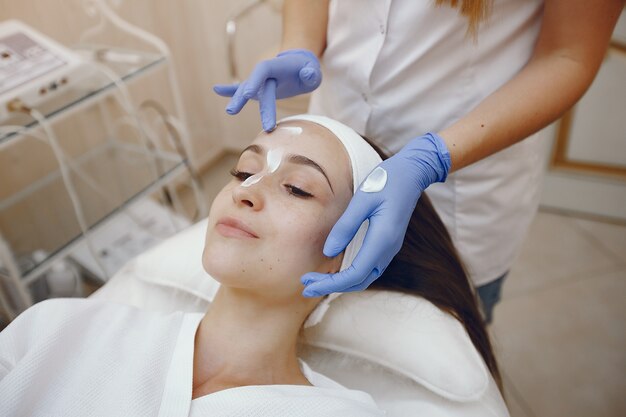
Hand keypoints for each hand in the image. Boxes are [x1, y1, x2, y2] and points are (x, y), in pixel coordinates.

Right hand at [213, 49, 321, 131]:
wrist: (298, 64)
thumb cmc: (307, 71)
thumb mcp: (313, 71)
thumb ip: (311, 73)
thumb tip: (308, 74)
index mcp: (277, 66)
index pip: (263, 71)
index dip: (255, 80)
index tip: (248, 93)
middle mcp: (265, 73)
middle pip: (254, 87)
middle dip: (244, 100)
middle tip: (232, 113)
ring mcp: (259, 82)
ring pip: (245, 90)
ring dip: (236, 99)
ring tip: (228, 111)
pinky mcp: (257, 89)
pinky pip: (240, 89)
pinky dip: (229, 89)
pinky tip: (216, 89)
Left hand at [301, 133, 451, 296]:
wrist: (412, 174)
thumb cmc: (386, 182)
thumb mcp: (362, 200)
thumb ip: (345, 226)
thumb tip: (327, 252)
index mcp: (382, 240)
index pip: (354, 274)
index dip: (330, 283)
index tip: (308, 283)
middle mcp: (387, 250)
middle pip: (359, 281)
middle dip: (331, 287)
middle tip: (306, 285)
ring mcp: (389, 249)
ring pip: (364, 277)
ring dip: (340, 282)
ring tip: (316, 279)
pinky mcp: (387, 244)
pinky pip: (368, 268)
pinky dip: (350, 273)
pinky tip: (335, 269)